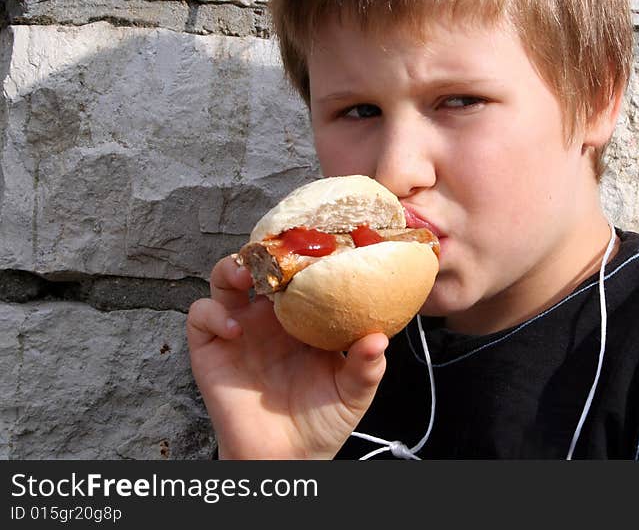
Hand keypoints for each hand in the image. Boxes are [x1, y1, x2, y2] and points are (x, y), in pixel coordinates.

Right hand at [187, 255, 387, 458]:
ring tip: (249, 275)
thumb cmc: (322, 420)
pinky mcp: (211, 349)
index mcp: (304, 316)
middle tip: (279, 249)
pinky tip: (235, 329)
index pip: (300, 271)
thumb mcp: (353, 391)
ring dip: (233, 267)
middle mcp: (269, 316)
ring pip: (225, 279)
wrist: (288, 457)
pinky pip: (201, 316)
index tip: (318, 242)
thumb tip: (378, 339)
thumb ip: (366, 366)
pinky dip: (213, 313)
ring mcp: (239, 329)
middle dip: (267, 250)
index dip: (305, 254)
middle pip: (260, 264)